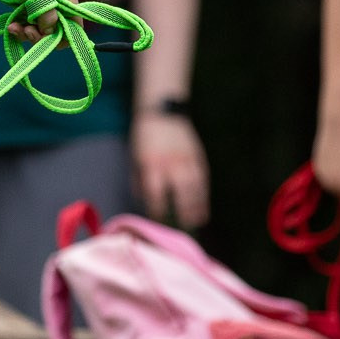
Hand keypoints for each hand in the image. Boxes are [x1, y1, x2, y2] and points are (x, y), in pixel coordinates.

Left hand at [0, 0, 77, 41]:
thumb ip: (45, 14)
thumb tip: (49, 31)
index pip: (75, 24)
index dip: (64, 37)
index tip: (46, 41)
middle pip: (55, 27)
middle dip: (40, 35)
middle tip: (25, 32)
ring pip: (40, 24)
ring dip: (27, 31)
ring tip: (12, 28)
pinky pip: (28, 17)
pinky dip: (20, 23)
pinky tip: (10, 24)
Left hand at [133, 111, 209, 227]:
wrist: (162, 110)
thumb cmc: (144, 136)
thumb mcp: (135, 157)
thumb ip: (139, 179)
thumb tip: (143, 201)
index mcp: (152, 163)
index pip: (156, 193)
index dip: (158, 209)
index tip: (158, 220)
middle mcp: (171, 163)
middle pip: (181, 192)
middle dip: (183, 211)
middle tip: (184, 228)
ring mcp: (187, 159)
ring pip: (195, 187)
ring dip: (197, 206)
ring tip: (197, 222)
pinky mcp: (197, 156)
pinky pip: (203, 180)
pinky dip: (204, 195)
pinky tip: (203, 207)